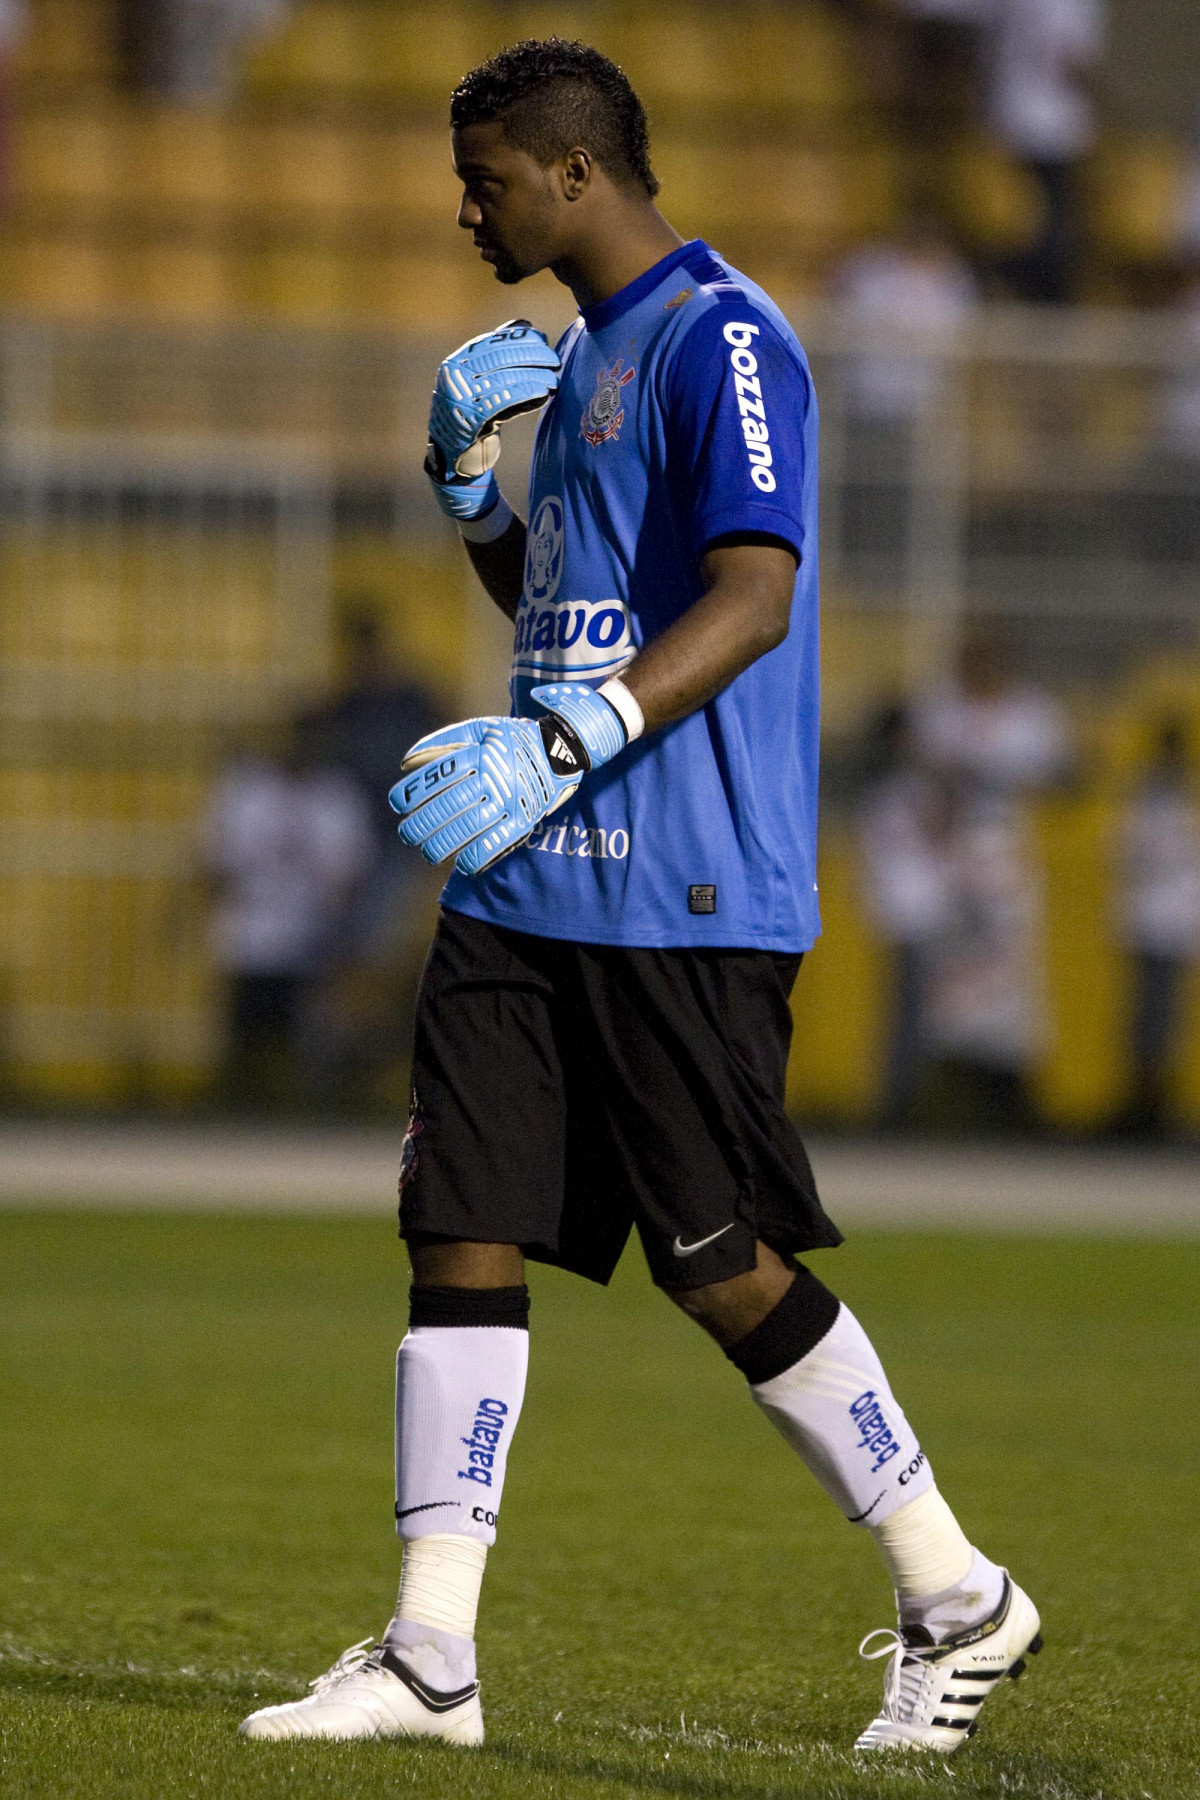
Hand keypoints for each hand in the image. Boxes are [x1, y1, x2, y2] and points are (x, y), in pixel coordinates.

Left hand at [389, 685, 628, 876]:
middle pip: (449, 806)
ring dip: (443, 844)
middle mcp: (493, 777)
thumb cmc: (514, 738)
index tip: (398, 805)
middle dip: (422, 824)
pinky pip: (498, 842)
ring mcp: (510, 799)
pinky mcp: (525, 818)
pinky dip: (478, 856)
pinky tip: (462, 864)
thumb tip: (406, 763)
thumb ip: (442, 741)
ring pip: (469, 828)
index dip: (414, 793)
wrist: (564, 746)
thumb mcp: (481, 728)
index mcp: (480, 754)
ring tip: (428, 853)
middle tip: (407, 835)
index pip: (438, 776)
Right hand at [425, 319, 559, 523]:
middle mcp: (454, 376)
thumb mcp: (480, 381)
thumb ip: (496, 355)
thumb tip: (524, 326)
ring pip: (504, 378)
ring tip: (553, 379)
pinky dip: (526, 394)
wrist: (456, 455)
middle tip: (553, 360)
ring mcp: (460, 397)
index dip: (520, 340)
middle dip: (531, 356)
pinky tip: (543, 393)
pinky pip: (504, 401)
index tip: (543, 341)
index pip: (492, 342)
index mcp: (457, 361)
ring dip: (534, 377)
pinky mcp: (471, 419)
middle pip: (499, 357)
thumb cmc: (474, 414)